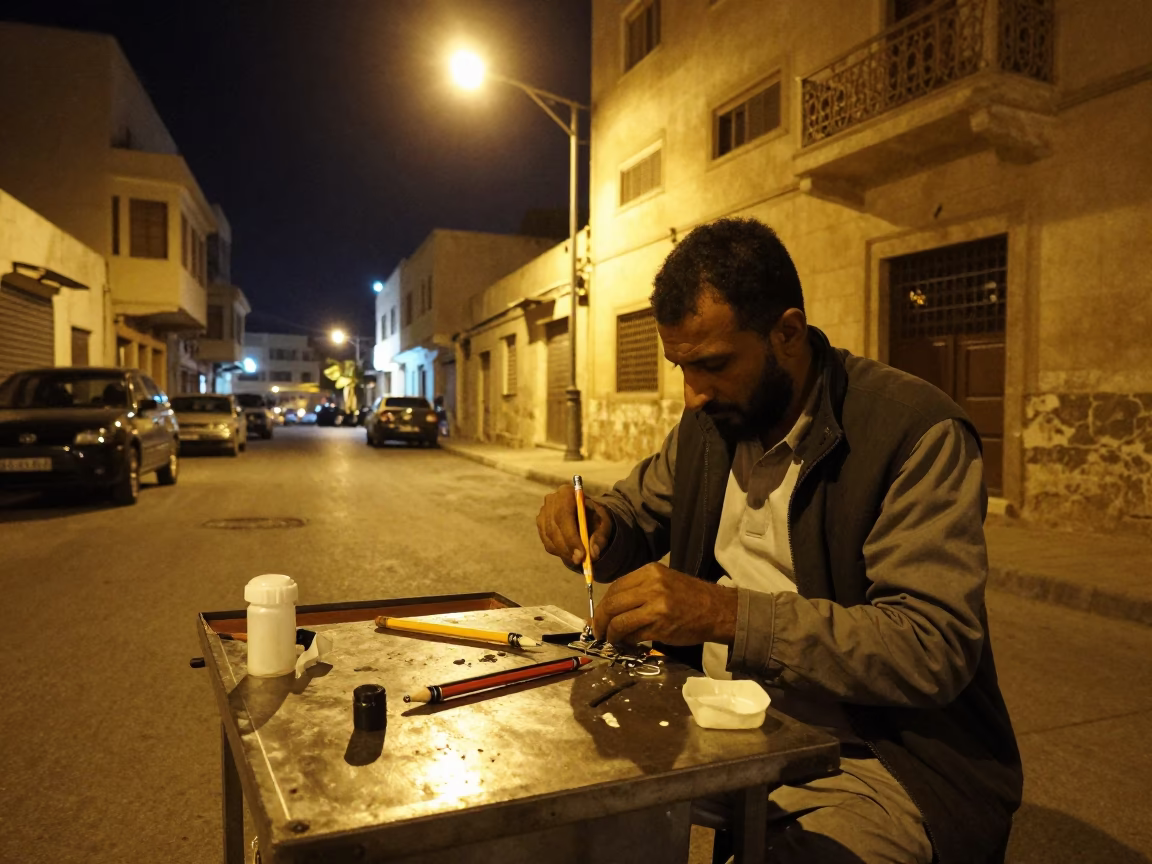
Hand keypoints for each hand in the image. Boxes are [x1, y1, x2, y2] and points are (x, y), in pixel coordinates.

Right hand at [536, 484, 613, 567]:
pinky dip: (559, 551)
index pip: (564, 516)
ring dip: (564, 552)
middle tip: (580, 561)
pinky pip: (547, 542)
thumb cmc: (595, 516)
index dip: (571, 537)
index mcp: (567, 493)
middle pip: (554, 528)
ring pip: (550, 538)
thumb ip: (600, 536)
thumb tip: (594, 553)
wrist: (586, 512)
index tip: (582, 554)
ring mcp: (543, 512)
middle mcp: (551, 500)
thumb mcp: (604, 523)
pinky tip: (570, 554)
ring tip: (578, 560)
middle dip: (567, 548)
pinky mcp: (540, 524)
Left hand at [592, 563, 737, 645]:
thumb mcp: (663, 582)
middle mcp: (651, 585)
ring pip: (619, 621)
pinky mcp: (660, 625)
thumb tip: (610, 609)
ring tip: (610, 640)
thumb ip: (638, 591)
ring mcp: (655, 605)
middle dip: (600, 620)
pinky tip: (626, 643)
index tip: (599, 616)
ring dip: (610, 633)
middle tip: (598, 631)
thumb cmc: (690, 596)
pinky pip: (633, 634)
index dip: (603, 605)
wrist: (717, 610)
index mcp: (649, 571)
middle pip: (612, 604)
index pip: (615, 587)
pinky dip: (625, 640)